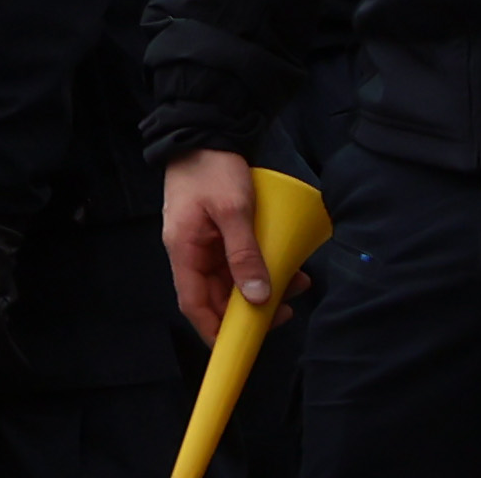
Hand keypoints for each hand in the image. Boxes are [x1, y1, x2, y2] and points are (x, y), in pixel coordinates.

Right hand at [161, 149, 269, 343]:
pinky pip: (238, 262)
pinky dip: (261, 269)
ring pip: (231, 280)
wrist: (205, 131)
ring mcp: (204, 242)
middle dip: (250, 310)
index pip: (194, 304)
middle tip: (285, 312)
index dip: (214, 331)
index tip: (240, 348)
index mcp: (184, 250)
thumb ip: (244, 254)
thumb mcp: (233, 210)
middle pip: (216, 296)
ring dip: (261, 289)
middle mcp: (191, 252)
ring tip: (296, 284)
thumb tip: (256, 297)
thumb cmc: (212, 169)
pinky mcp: (218, 232)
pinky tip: (286, 266)